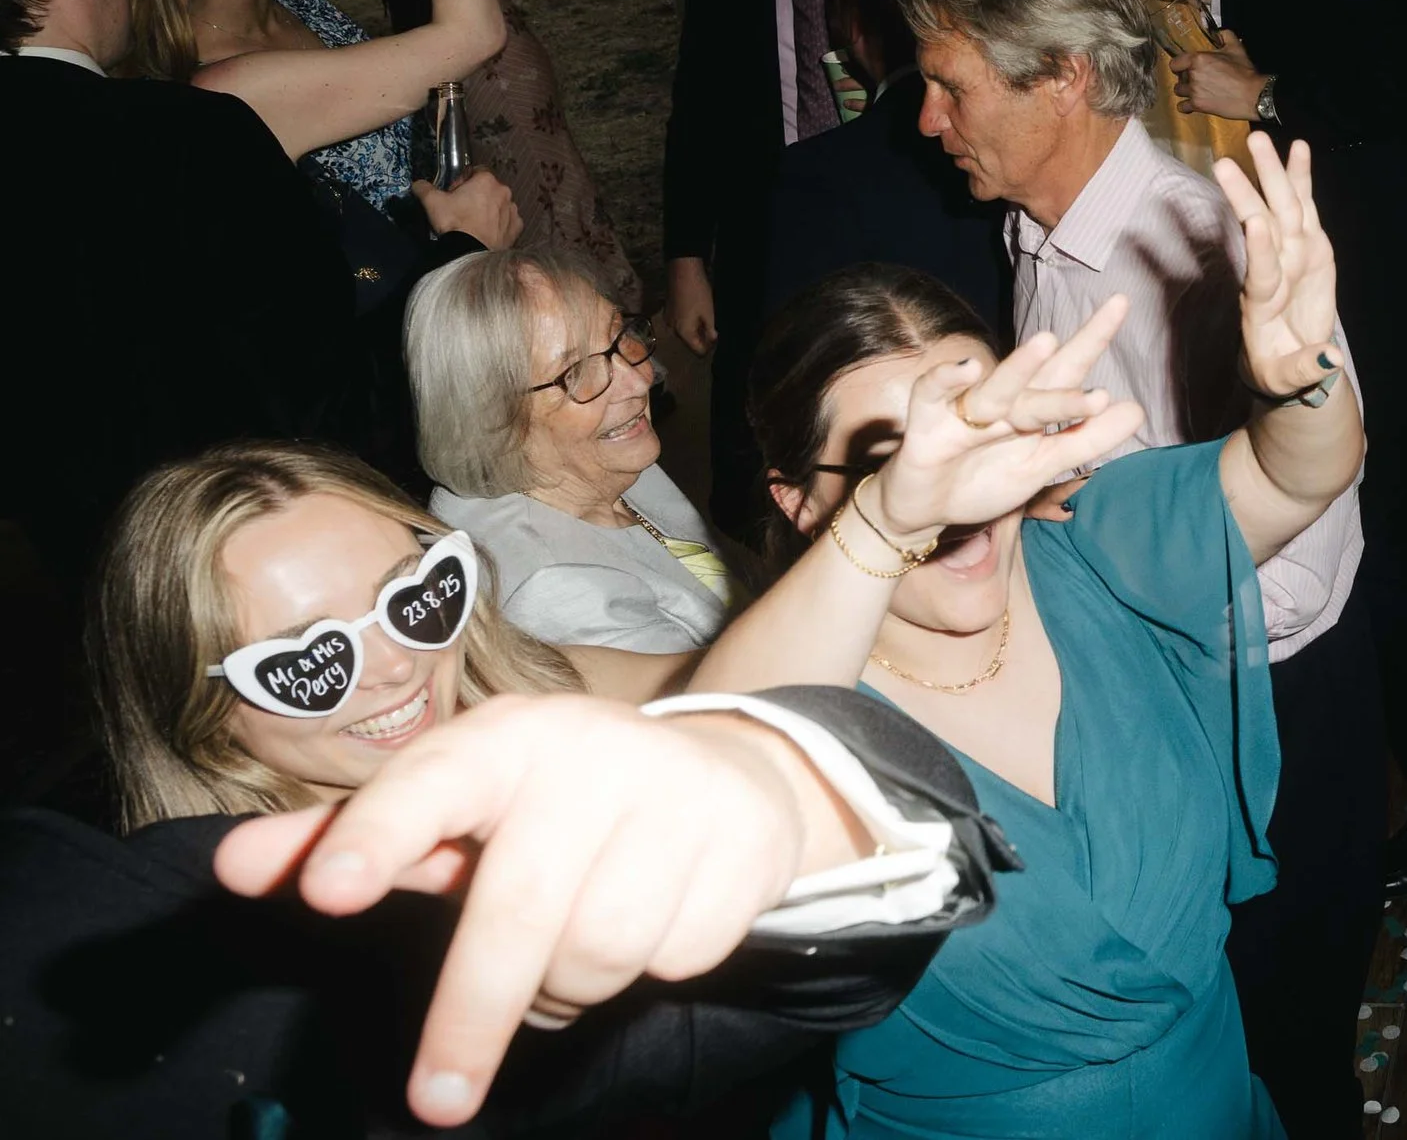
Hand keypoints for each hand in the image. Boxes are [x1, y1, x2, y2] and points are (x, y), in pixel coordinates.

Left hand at [213, 694, 864, 1127]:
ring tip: (562, 961)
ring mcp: (678, 794)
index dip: (375, 834)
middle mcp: (592, 754)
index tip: (325, 890)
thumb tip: (229, 869)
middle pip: (520, 907)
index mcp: (506, 740)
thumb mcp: (457, 807)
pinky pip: (677, 956)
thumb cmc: (555, 802)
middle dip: (471, 1016)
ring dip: (568, 989)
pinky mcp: (742, 844)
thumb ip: (347, 840)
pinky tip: (647, 928)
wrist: (728, 772)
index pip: (429, 782)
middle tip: (438, 1100)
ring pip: (600, 949)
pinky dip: (650, 969)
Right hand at [414, 169, 519, 249]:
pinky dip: (499, 225)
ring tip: (474, 223)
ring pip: (499, 205)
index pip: (476, 171)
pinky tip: (487, 232)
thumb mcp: (432, 202)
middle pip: (489, 188)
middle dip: (477, 195)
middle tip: (461, 209)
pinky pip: (508, 222)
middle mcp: (505, 191)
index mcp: (487, 180)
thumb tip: (418, 184)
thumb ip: (424, 188)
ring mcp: (513, 210)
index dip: (464, 180)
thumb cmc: (453, 222)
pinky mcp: (517, 228)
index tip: (454, 193)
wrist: (470, 252)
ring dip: (489, 210)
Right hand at [667, 257, 716, 354]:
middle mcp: (672, 330)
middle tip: (714, 329)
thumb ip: (711, 330)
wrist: (682, 271)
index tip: (717, 338)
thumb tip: (713, 340)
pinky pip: (679, 323)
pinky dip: (688, 322)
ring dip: (695, 329)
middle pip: (689, 342)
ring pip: (684, 332)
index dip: (709, 348)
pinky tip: (697, 312)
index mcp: (683, 333)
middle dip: (702, 338)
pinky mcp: (667, 311)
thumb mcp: (709, 313)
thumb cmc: (698, 293)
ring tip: (707, 319)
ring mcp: (668, 320)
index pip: (697, 351)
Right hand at [863, 297, 1145, 544]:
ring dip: (1020, 366)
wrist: (925, 512)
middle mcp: (1004, 402)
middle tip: (1111, 315)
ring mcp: (965, 409)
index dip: (1094, 339)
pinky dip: (946, 379)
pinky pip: (932, 393)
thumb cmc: (983, 480)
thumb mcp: (1041, 465)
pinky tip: (967, 369)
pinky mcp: (927, 422)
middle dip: (1076, 346)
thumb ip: (1085, 439)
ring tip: (1047, 342)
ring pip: (998, 387)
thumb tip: (1136, 410)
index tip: (1122, 303)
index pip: (1069, 370)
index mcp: (1032, 409)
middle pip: (1044, 372)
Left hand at [1171, 30, 1265, 119]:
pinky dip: (1186, 106)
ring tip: (1196, 90)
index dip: (1180, 64)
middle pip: (1178, 77)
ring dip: (1185, 91)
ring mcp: (1194, 91)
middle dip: (1186, 77)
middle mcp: (1193, 75)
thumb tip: (1219, 31)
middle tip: (1197, 78)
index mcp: (1198, 59)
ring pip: (1178, 91)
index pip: (1175, 63)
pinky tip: (1194, 103)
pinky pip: (1182, 107)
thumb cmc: (1244, 73)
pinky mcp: (1198, 105)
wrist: (1252, 95)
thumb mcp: (1236, 48)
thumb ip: (1225, 35)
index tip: (1185, 66)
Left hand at [1214, 132, 1343, 400]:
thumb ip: (1308, 367)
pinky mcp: (1309, 247)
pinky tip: (1298, 148)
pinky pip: (1304, 208)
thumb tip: (1331, 359)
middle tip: (1223, 164)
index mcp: (1263, 305)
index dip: (1258, 250)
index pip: (1260, 274)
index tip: (1255, 225)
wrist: (1290, 359)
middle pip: (1261, 228)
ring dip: (1271, 175)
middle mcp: (1273, 271)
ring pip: (1281, 210)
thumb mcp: (1290, 378)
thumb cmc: (1282, 370)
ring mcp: (1290, 255)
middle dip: (1246, 196)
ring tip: (1258, 139)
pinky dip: (1302, 179)